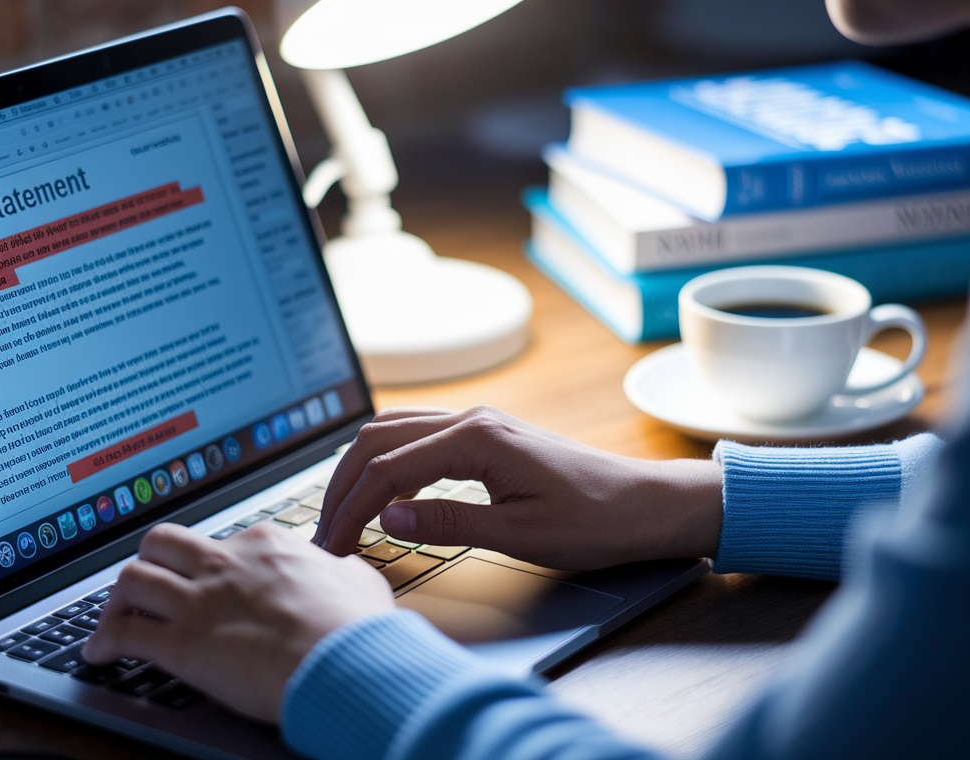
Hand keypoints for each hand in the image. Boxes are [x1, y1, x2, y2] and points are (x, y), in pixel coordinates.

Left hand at [81, 521, 393, 722]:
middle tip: (147, 584)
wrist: (346, 660)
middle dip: (149, 561)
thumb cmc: (358, 626)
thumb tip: (342, 570)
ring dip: (117, 599)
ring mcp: (200, 601)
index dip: (211, 563)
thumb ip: (338, 570)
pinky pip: (124, 634)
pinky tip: (99, 654)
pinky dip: (103, 642)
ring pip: (133, 578)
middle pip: (163, 544)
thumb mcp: (358, 580)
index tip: (207, 580)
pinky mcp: (182, 644)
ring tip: (114, 618)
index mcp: (266, 545)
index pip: (222, 541)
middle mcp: (226, 563)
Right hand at [313, 406, 722, 569]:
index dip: (350, 511)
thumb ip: (449, 524)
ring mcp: (479, 421)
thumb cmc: (595, 521)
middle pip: (378, 439)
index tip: (331, 550)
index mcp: (476, 438)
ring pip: (393, 430)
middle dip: (342, 486)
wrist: (645, 504)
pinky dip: (387, 461)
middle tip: (324, 536)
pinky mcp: (487, 434)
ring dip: (360, 469)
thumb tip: (388, 518)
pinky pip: (418, 436)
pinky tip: (382, 493)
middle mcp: (472, 418)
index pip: (387, 470)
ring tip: (341, 515)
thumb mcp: (521, 536)